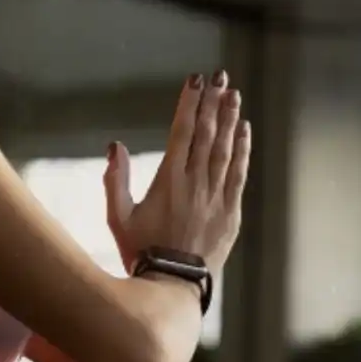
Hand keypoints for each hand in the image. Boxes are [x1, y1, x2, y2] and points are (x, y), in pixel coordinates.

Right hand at [104, 71, 249, 272]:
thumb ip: (115, 180)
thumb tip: (115, 145)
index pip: (181, 132)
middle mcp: (195, 183)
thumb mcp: (118, 217)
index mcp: (168, 181)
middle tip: (221, 76)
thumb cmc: (141, 251)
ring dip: (230, 119)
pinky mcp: (231, 212)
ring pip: (226, 149)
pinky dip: (243, 149)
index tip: (195, 80)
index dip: (189, 103)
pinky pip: (239, 174)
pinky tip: (245, 129)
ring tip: (234, 94)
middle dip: (213, 102)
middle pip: (207, 134)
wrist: (172, 285)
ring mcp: (216, 197)